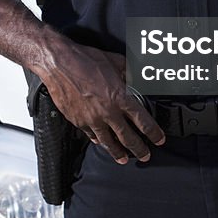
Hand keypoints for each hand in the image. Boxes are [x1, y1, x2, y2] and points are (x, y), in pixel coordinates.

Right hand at [41, 41, 164, 164]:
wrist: (59, 64)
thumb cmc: (85, 60)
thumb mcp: (115, 62)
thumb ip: (129, 72)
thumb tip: (138, 76)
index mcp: (120, 97)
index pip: (142, 121)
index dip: (153, 132)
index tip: (158, 139)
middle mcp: (108, 112)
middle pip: (127, 137)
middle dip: (139, 149)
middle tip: (145, 156)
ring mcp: (92, 119)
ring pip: (108, 141)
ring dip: (118, 152)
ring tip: (124, 158)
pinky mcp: (78, 121)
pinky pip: (91, 135)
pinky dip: (98, 140)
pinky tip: (101, 142)